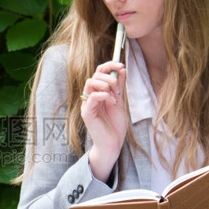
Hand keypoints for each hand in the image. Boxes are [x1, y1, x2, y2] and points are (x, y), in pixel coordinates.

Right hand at [80, 61, 127, 179]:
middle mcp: (90, 96)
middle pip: (94, 75)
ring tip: (115, 96)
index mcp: (97, 92)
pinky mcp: (87, 113)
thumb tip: (121, 69)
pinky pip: (92, 96)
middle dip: (109, 77)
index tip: (121, 65)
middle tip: (118, 88)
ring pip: (90, 83)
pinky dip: (104, 95)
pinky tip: (112, 102)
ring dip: (106, 85)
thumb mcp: (120, 101)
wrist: (113, 144)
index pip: (98, 72)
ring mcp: (87, 104)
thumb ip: (119, 86)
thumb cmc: (115, 125)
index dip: (109, 65)